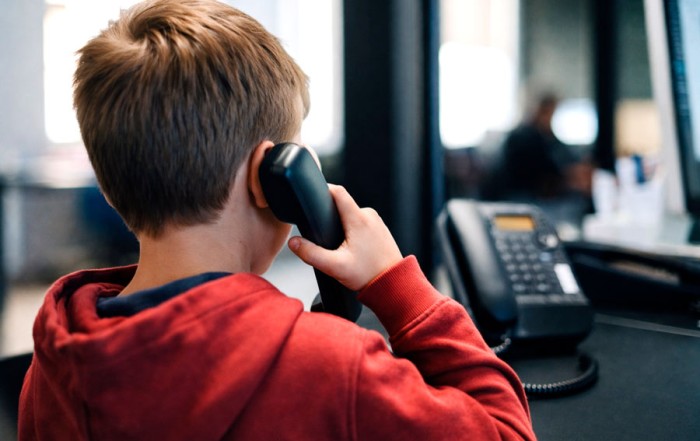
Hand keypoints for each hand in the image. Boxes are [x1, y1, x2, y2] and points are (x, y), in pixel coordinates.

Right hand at [288, 185, 402, 290]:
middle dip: (330, 215)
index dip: (323, 189)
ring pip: (351, 215)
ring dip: (342, 224)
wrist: (393, 284)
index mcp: (358, 219)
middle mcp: (369, 216)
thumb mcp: (334, 266)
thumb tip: (294, 242)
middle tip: (321, 232)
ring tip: (338, 244)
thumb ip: (311, 253)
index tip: (312, 194)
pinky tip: (351, 247)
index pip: (338, 192)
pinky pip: (361, 223)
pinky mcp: (380, 229)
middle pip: (343, 205)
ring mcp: (376, 222)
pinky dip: (352, 230)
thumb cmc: (368, 275)